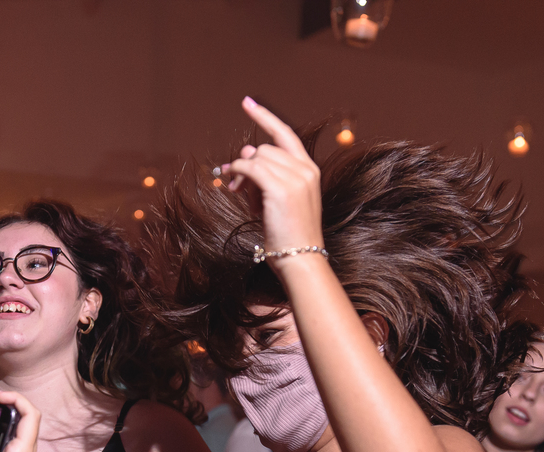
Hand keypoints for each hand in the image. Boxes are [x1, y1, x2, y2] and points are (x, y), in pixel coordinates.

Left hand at [219, 97, 323, 265]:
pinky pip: (250, 167)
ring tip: (238, 192)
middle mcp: (306, 169)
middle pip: (265, 148)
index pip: (285, 134)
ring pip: (256, 157)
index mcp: (309, 170)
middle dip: (246, 163)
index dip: (265, 117)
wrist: (300, 257)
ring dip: (240, 172)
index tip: (247, 102)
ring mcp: (296, 177)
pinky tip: (234, 187)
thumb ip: (264, 175)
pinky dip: (238, 173)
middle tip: (234, 184)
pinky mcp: (281, 188)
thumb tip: (244, 152)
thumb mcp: (276, 200)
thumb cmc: (287, 234)